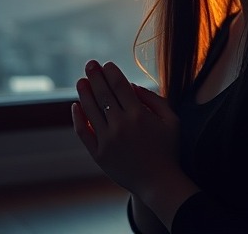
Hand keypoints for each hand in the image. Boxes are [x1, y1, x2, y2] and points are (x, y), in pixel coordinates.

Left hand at [72, 60, 183, 196]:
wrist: (158, 182)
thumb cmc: (168, 149)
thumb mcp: (171, 120)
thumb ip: (154, 99)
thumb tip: (131, 85)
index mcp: (139, 115)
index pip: (119, 85)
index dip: (111, 72)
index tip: (106, 64)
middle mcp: (121, 125)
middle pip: (103, 94)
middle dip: (95, 76)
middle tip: (90, 64)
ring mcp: (107, 140)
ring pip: (90, 110)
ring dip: (84, 93)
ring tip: (81, 81)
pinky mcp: (99, 154)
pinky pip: (84, 132)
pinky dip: (78, 118)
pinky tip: (76, 106)